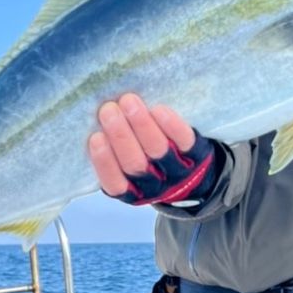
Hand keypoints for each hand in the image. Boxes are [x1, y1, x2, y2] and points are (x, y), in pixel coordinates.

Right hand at [89, 94, 212, 203]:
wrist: (193, 170)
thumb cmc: (147, 158)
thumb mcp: (126, 164)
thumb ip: (112, 148)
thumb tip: (95, 116)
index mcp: (130, 191)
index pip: (114, 184)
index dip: (104, 162)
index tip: (96, 137)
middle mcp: (153, 185)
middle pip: (135, 164)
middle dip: (120, 136)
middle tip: (108, 110)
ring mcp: (177, 171)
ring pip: (157, 150)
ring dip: (141, 125)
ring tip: (128, 101)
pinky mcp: (197, 154)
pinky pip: (184, 140)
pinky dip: (170, 125)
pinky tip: (157, 109)